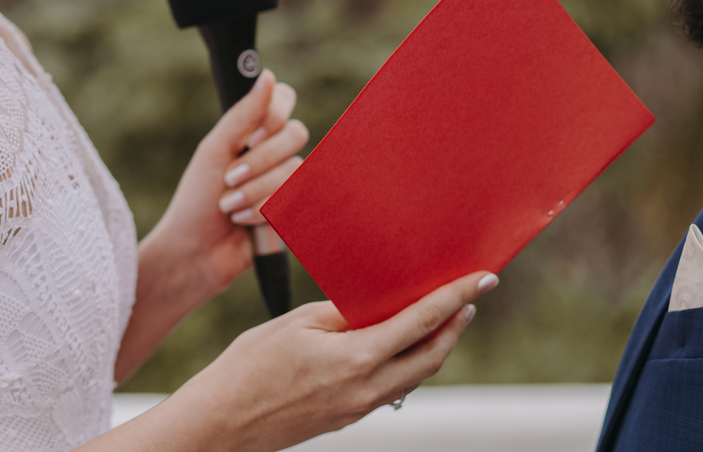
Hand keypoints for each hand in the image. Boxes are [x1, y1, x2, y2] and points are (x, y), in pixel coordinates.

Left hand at [152, 70, 308, 300]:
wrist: (194, 254)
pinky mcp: (295, 210)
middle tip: (228, 180)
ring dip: (256, 194)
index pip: (285, 100)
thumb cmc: (196, 201)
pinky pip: (299, 200)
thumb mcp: (215, 151)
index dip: (274, 116)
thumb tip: (268, 75)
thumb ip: (244, 114)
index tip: (249, 137)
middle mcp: (273, 152)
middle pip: (296, 134)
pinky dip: (265, 214)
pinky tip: (245, 225)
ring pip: (295, 171)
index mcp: (252, 131)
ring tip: (230, 209)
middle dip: (259, 163)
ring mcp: (285, 181)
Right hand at [177, 270, 498, 451]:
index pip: (422, 321)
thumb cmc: (248, 366)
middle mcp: (367, 388)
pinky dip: (408, 362)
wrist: (219, 423)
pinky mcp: (346, 417)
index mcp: (357, 359)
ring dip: (435, 345)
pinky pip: (392, 386)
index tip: (483, 278)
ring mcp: (358, 408)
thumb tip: (374, 307)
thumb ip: (344, 314)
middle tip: (470, 296)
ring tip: (444, 317)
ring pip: (415, 374)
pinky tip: (401, 344)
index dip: (456, 297)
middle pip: (431, 354)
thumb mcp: (297, 323)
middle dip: (456, 324)